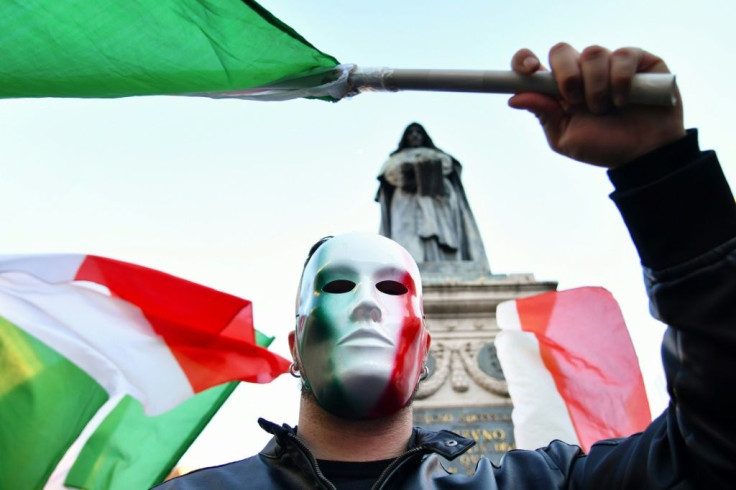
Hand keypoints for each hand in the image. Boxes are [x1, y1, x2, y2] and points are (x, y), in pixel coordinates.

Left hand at [508, 43, 685, 167]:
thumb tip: (514, 97)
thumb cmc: (603, 147)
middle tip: (574, 99)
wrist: (644, 155)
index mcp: (558, 90)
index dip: (525, 61)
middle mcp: (581, 72)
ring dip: (596, 85)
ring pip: (592, 53)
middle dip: (565, 74)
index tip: (528, 70)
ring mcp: (608, 64)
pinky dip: (621, 79)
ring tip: (606, 109)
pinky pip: (623, 55)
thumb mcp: (566, 138)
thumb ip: (544, 115)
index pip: (533, 65)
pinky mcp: (637, 60)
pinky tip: (625, 99)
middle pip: (560, 51)